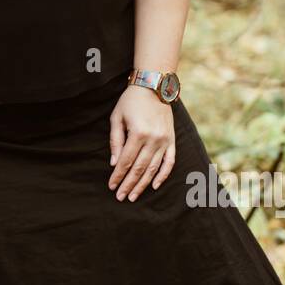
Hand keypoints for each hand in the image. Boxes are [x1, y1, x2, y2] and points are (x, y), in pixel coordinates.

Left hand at [108, 86, 175, 202]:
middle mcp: (153, 139)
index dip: (118, 176)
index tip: (111, 186)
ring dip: (143, 184)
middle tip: (121, 197)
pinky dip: (162, 175)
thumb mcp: (117, 118)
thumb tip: (114, 164)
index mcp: (138, 133)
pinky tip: (154, 185)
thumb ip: (115, 141)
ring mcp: (165, 141)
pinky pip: (169, 162)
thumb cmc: (131, 101)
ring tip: (133, 196)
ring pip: (153, 169)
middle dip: (128, 184)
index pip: (126, 161)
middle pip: (139, 168)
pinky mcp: (172, 140)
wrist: (154, 86)